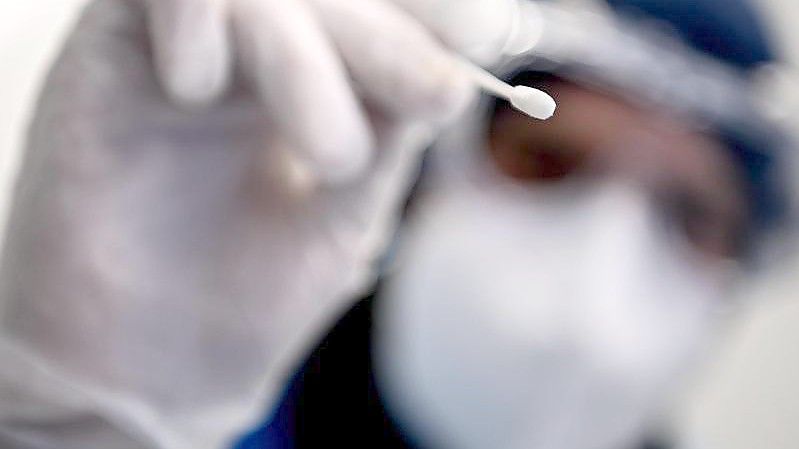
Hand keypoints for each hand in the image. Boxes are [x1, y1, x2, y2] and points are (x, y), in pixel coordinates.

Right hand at [0, 0, 514, 447]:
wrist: (152, 364)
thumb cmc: (255, 293)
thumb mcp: (351, 212)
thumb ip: (392, 132)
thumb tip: (449, 70)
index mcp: (319, 79)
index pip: (379, 10)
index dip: (431, 13)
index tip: (482, 42)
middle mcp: (257, 53)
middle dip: (389, 38)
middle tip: (439, 96)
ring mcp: (191, 50)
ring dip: (304, 56)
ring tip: (332, 156)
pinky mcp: (111, 55)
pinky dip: (195, 20)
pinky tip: (198, 96)